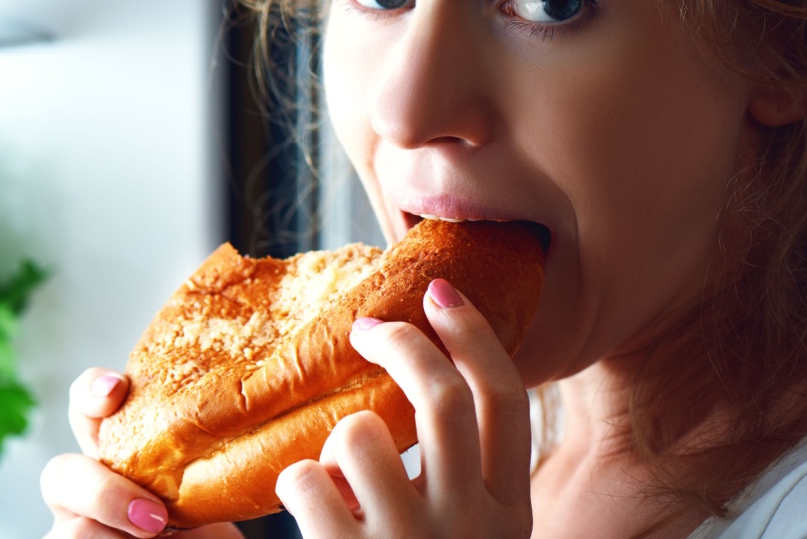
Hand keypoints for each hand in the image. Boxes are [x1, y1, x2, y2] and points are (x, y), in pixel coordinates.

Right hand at [40, 367, 244, 538]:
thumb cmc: (225, 508)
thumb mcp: (226, 474)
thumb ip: (222, 442)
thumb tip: (289, 407)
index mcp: (121, 444)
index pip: (87, 404)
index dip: (91, 392)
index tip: (116, 388)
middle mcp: (92, 484)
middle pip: (61, 475)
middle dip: (101, 492)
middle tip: (155, 519)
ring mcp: (84, 526)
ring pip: (68, 530)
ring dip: (108, 535)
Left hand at [275, 278, 533, 538]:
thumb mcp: (469, 533)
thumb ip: (460, 478)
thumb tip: (421, 375)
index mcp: (510, 516)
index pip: (507, 400)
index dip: (473, 335)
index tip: (440, 292)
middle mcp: (471, 527)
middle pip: (444, 396)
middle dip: (401, 344)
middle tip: (365, 328)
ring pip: (360, 433)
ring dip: (335, 447)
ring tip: (336, 487)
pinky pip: (304, 477)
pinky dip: (297, 485)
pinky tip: (312, 516)